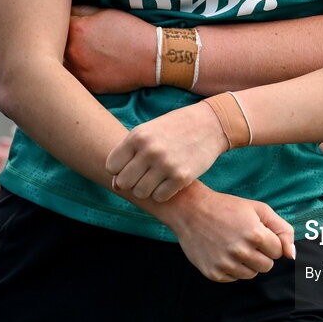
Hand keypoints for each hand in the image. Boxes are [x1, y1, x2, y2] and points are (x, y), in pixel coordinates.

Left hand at [65, 5, 155, 92]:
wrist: (152, 57)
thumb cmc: (131, 32)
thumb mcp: (106, 13)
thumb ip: (82, 12)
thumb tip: (68, 12)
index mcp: (76, 30)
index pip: (56, 23)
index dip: (61, 22)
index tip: (65, 24)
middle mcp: (73, 51)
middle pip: (55, 45)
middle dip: (61, 42)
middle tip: (71, 40)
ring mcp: (79, 71)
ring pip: (62, 64)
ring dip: (66, 59)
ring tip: (79, 55)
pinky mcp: (88, 86)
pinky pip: (75, 79)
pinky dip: (78, 73)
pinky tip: (89, 68)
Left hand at [106, 100, 228, 201]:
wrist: (210, 124)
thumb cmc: (174, 128)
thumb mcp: (148, 132)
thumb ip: (128, 156)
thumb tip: (115, 186)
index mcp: (138, 136)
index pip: (112, 167)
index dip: (120, 169)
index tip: (133, 164)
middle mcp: (150, 150)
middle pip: (124, 183)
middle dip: (132, 181)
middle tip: (146, 174)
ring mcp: (166, 164)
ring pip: (141, 192)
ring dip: (148, 188)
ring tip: (159, 177)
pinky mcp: (182, 177)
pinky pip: (160, 197)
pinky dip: (164, 192)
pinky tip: (171, 180)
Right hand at [169, 184, 294, 281]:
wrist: (191, 210)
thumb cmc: (228, 208)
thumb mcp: (259, 209)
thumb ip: (283, 230)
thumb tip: (292, 255)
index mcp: (255, 234)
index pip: (278, 251)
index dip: (270, 241)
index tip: (257, 232)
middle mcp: (240, 251)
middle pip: (267, 266)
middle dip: (262, 254)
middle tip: (247, 239)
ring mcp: (225, 264)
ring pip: (252, 274)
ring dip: (248, 262)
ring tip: (235, 245)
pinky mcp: (213, 273)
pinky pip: (234, 278)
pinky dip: (233, 268)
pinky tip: (223, 252)